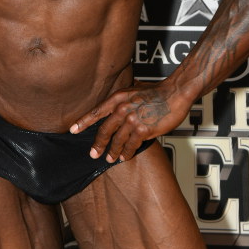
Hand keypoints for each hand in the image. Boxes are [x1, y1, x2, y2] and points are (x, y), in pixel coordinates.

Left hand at [69, 82, 185, 161]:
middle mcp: (122, 108)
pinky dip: (127, 152)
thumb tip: (115, 111)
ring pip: (117, 140)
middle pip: (104, 130)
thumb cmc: (157, 92)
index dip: (83, 122)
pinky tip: (124, 156)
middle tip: (93, 153)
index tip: (73, 130)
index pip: (96, 111)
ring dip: (112, 151)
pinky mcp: (143, 130)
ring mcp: (132, 119)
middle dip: (97, 144)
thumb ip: (123, 102)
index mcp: (118, 98)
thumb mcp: (134, 91)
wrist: (175, 93)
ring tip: (109, 157)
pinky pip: (131, 145)